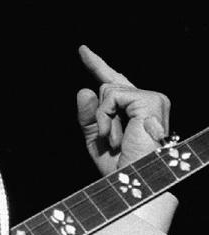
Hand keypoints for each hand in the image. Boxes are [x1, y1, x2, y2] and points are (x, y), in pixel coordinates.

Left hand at [75, 45, 169, 175]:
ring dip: (102, 119)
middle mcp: (147, 102)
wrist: (133, 184)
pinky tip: (114, 135)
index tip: (83, 50)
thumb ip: (88, 117)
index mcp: (135, 111)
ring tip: (113, 141)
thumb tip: (84, 89)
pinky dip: (106, 115)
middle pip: (110, 83)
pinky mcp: (151, 99)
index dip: (97, 64)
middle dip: (100, 109)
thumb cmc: (120, 169)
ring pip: (107, 90)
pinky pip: (112, 95)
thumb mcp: (95, 141)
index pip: (114, 82)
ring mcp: (152, 99)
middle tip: (110, 141)